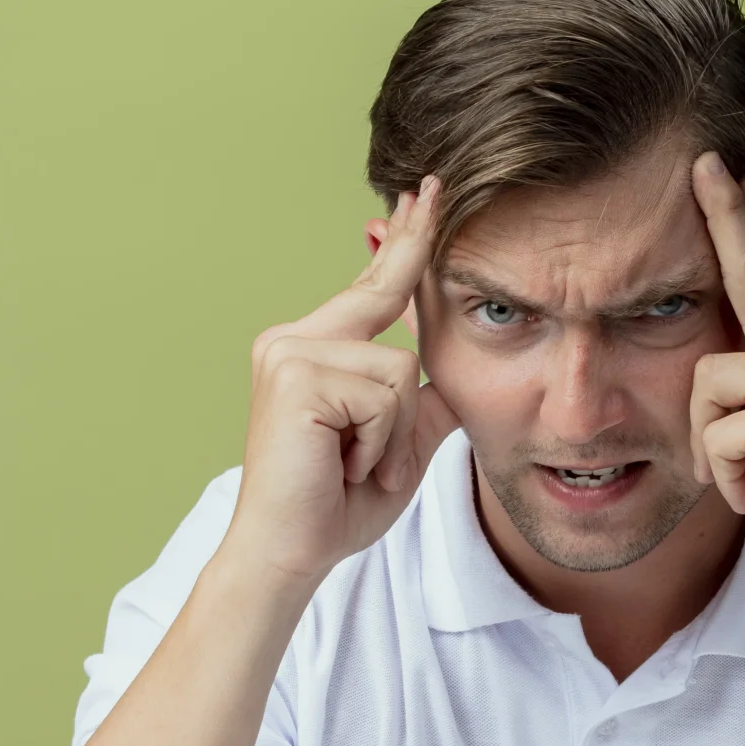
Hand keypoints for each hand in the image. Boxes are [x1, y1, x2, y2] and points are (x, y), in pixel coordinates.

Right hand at [222, 177, 461, 588]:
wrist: (289, 552)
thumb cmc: (335, 504)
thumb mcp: (400, 444)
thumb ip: (425, 399)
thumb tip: (455, 358)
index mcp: (312, 348)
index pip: (373, 288)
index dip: (403, 243)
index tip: (423, 193)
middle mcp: (293, 339)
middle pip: (391, 313)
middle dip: (399, 377)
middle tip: (388, 391)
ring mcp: (291, 353)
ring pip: (400, 370)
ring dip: (392, 435)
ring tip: (351, 465)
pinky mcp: (298, 376)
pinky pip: (385, 396)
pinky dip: (379, 443)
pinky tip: (341, 464)